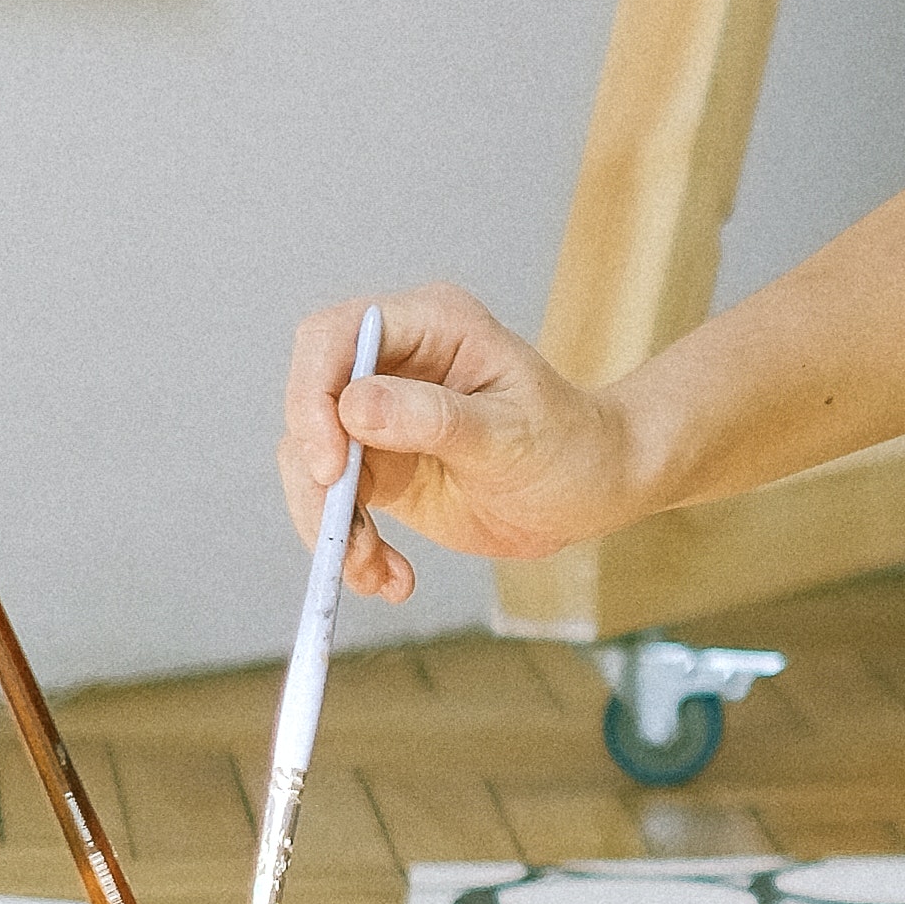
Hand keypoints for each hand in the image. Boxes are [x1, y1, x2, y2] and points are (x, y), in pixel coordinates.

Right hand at [278, 284, 637, 603]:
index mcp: (431, 325)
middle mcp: (393, 364)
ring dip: (329, 524)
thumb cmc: (571, 444)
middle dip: (314, 476)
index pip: (334, 336)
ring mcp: (380, 418)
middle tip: (340, 536)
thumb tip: (353, 407)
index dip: (313, 395)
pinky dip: (350, 547)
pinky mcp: (380, 468)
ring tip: (375, 570)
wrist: (594, 488)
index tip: (332, 465)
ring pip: (311, 463)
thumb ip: (435, 418)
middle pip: (310, 404)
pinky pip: (336, 505)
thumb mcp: (511, 433)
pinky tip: (390, 578)